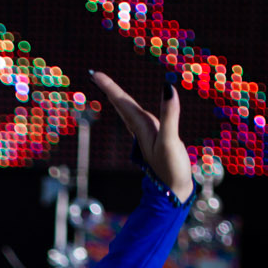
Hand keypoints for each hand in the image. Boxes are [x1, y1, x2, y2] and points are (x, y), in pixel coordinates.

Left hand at [89, 69, 193, 202]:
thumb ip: (169, 115)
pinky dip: (133, 111)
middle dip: (110, 89)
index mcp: (142, 126)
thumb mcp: (170, 141)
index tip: (94, 74)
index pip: (122, 101)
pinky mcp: (155, 141)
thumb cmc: (171, 169)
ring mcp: (147, 135)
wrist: (173, 193)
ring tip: (109, 88)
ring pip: (129, 113)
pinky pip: (140, 121)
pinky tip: (133, 112)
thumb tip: (167, 87)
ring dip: (119, 99)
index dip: (109, 86)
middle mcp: (142, 129)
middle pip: (122, 105)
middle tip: (96, 76)